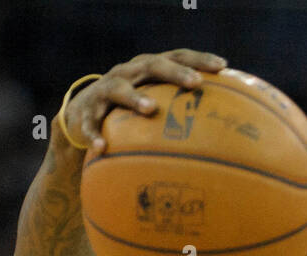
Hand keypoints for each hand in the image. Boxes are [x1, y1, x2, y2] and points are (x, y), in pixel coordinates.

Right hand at [63, 49, 228, 153]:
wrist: (81, 117)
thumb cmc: (130, 113)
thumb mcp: (156, 105)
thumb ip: (183, 110)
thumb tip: (225, 133)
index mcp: (148, 69)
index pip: (176, 57)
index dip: (198, 59)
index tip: (223, 67)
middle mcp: (128, 73)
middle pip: (152, 65)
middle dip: (175, 72)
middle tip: (195, 83)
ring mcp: (105, 90)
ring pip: (119, 89)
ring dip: (135, 98)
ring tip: (151, 109)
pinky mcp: (86, 112)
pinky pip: (90, 123)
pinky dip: (95, 134)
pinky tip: (101, 148)